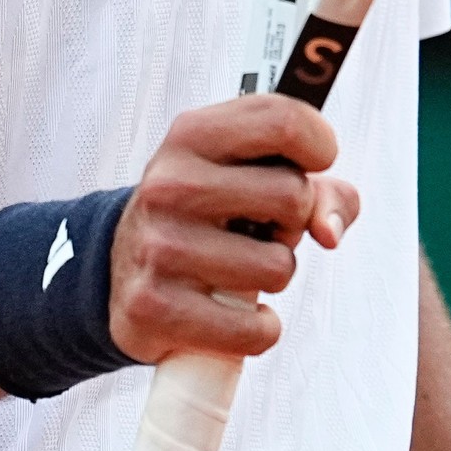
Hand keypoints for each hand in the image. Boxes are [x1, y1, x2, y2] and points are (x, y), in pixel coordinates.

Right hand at [108, 95, 359, 363]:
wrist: (121, 271)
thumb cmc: (208, 216)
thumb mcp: (252, 177)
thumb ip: (320, 191)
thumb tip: (329, 231)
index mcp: (192, 135)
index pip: (284, 121)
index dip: (320, 146)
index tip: (314, 166)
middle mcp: (169, 184)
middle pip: (292, 195)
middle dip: (295, 221)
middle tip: (265, 229)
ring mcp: (159, 245)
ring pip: (279, 266)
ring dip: (275, 274)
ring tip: (240, 266)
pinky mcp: (155, 307)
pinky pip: (254, 329)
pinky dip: (260, 329)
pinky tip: (235, 312)